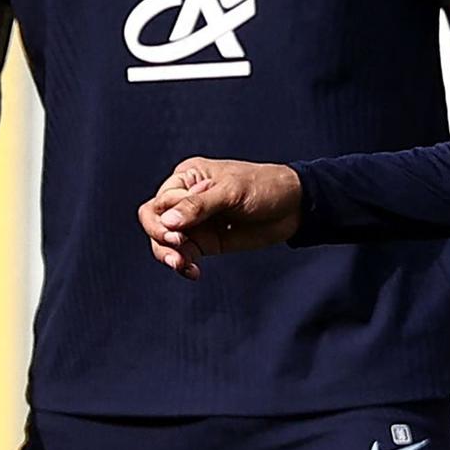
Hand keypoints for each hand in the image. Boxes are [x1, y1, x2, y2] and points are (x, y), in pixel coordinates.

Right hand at [138, 158, 304, 276]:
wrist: (295, 206)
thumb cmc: (265, 187)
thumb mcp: (232, 192)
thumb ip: (200, 205)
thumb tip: (168, 220)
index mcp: (187, 178)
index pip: (158, 202)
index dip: (162, 220)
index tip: (178, 233)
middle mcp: (185, 200)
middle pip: (154, 222)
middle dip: (161, 239)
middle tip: (179, 252)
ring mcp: (195, 222)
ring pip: (164, 242)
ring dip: (169, 255)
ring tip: (183, 265)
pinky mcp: (206, 241)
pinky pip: (183, 255)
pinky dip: (183, 264)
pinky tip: (193, 272)